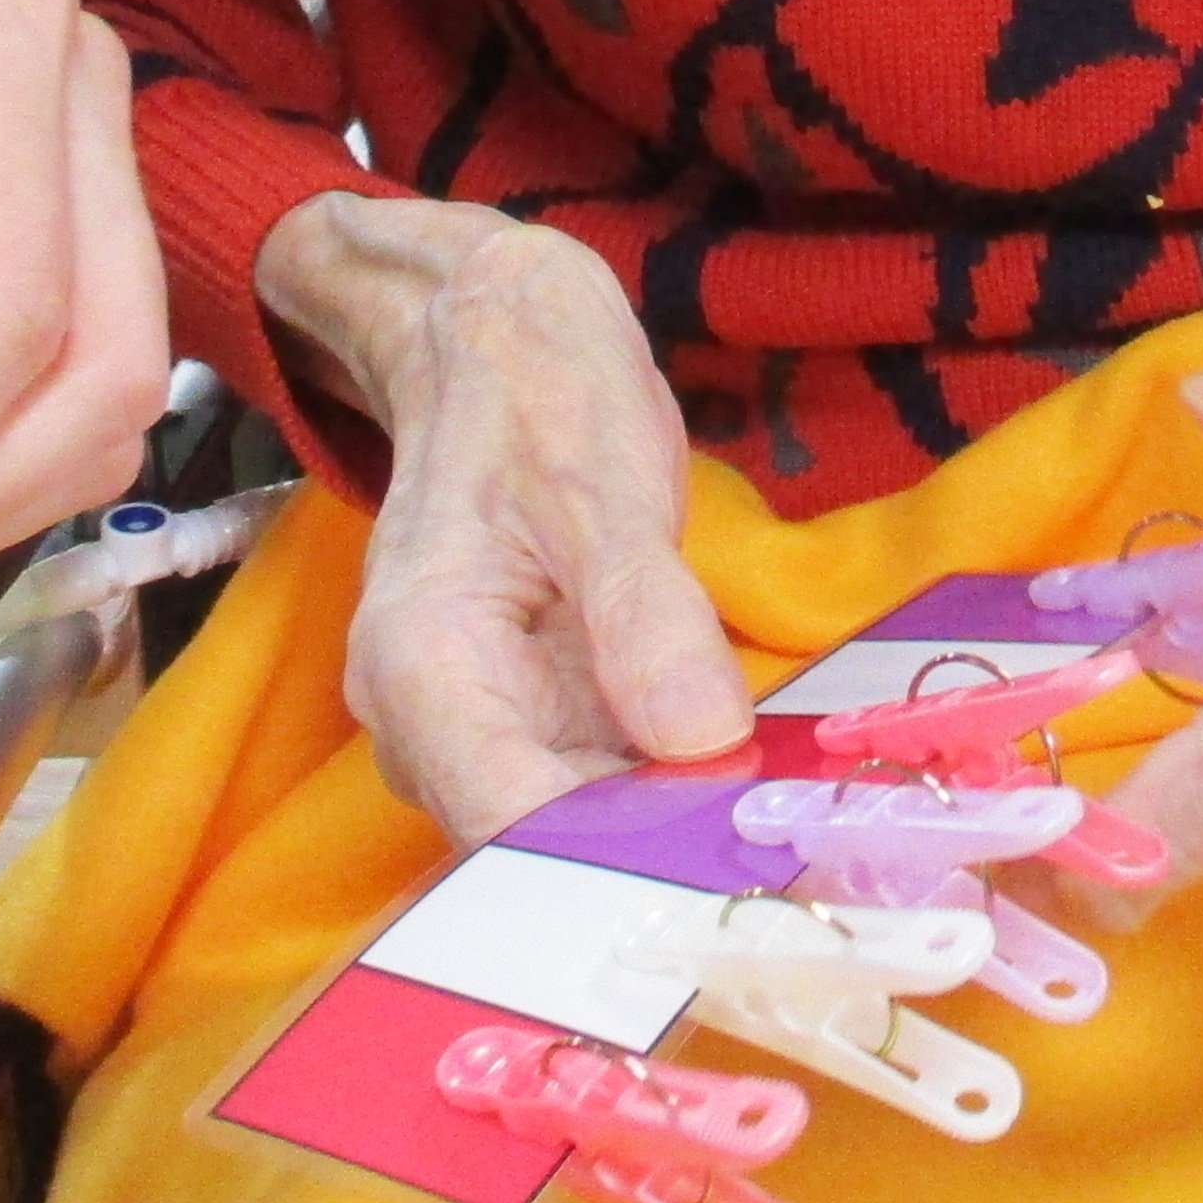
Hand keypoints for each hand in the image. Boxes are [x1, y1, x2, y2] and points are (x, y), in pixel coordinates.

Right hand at [257, 195, 754, 844]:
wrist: (486, 338)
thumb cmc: (532, 392)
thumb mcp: (598, 481)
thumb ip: (645, 613)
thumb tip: (700, 740)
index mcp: (421, 665)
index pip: (506, 822)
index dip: (614, 864)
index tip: (726, 862)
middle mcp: (430, 726)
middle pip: (537, 848)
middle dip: (653, 859)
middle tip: (781, 851)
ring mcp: (479, 731)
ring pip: (571, 830)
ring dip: (667, 833)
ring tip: (776, 824)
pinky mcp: (531, 722)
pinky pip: (596, 787)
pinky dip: (665, 792)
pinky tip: (744, 784)